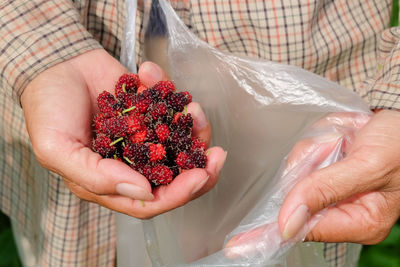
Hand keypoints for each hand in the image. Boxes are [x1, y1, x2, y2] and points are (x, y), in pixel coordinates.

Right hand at [21, 49, 225, 218]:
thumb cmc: (48, 109)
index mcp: (110, 181)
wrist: (52, 65)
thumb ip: (96, 175)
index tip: (200, 176)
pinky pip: (171, 107)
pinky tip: (151, 74)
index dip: (178, 194)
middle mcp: (132, 161)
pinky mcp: (151, 110)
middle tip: (218, 154)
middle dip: (202, 168)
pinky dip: (171, 91)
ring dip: (194, 127)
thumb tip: (143, 190)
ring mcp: (144, 135)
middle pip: (175, 177)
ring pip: (181, 143)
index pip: (151, 200)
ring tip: (193, 106)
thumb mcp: (57, 148)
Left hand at [225, 110, 399, 256]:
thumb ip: (326, 190)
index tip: (238, 246)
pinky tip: (341, 137)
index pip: (304, 231)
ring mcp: (331, 191)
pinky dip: (316, 144)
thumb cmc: (399, 144)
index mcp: (359, 221)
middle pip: (295, 197)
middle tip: (340, 144)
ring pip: (297, 173)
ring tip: (345, 139)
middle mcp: (342, 211)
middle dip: (308, 166)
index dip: (271, 232)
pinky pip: (304, 158)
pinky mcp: (325, 173)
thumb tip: (287, 224)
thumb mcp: (368, 164)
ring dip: (316, 151)